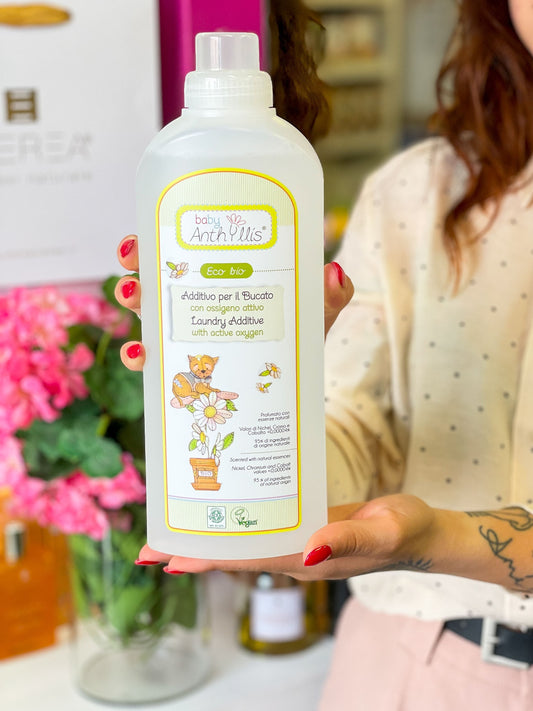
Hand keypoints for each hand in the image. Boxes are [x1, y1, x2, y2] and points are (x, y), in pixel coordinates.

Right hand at [115, 235, 354, 371]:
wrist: (300, 384)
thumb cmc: (301, 334)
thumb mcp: (316, 311)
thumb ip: (331, 294)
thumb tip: (334, 272)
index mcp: (225, 274)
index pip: (188, 247)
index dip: (160, 234)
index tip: (146, 231)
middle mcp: (201, 299)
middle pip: (158, 272)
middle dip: (137, 262)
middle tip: (134, 259)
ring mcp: (190, 333)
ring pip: (148, 311)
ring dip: (132, 302)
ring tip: (134, 299)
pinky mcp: (187, 368)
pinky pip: (155, 361)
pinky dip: (141, 357)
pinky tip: (141, 355)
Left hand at [136, 494, 442, 579]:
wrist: (424, 533)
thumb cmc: (408, 532)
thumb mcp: (383, 532)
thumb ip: (347, 540)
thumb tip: (307, 549)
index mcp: (310, 561)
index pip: (248, 559)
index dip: (206, 557)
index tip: (166, 558)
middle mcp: (299, 556)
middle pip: (237, 555)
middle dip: (194, 551)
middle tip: (149, 548)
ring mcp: (303, 544)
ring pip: (248, 542)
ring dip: (212, 537)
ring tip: (173, 528)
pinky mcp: (309, 528)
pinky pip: (266, 527)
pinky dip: (241, 521)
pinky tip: (226, 510)